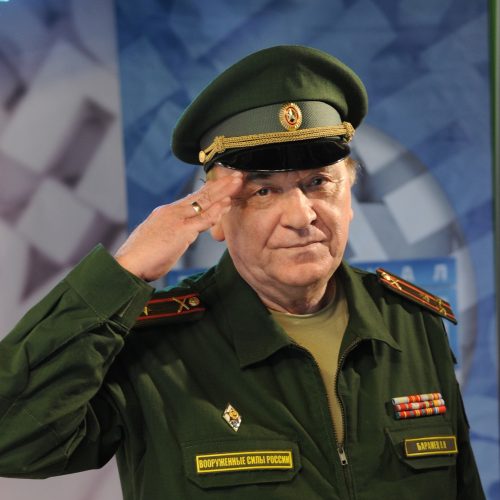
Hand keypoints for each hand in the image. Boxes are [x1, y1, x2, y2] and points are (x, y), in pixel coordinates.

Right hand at [114, 171, 242, 281]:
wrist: (128, 264)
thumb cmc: (142, 257)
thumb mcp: (159, 239)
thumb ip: (172, 232)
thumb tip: (181, 233)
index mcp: (167, 212)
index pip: (193, 197)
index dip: (210, 189)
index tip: (223, 182)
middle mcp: (172, 211)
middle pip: (201, 194)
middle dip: (221, 184)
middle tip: (236, 175)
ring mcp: (177, 219)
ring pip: (204, 201)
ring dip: (223, 191)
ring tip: (238, 182)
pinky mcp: (181, 231)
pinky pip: (203, 219)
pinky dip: (216, 211)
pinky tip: (227, 204)